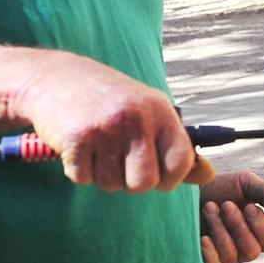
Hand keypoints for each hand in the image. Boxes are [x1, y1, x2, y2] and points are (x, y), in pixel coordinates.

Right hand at [14, 57, 215, 192]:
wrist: (55, 77)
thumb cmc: (108, 100)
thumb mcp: (149, 114)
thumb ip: (177, 146)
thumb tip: (208, 176)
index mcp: (160, 110)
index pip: (181, 162)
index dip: (170, 178)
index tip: (157, 174)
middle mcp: (136, 117)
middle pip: (144, 183)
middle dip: (131, 182)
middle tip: (120, 161)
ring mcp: (106, 128)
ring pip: (111, 185)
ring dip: (102, 175)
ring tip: (98, 147)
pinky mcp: (76, 138)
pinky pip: (82, 178)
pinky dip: (78, 169)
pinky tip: (78, 146)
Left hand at [197, 170, 263, 262]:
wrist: (185, 190)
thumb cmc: (219, 187)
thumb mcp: (244, 183)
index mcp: (257, 233)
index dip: (261, 226)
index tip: (249, 206)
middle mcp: (243, 249)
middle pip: (252, 251)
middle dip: (239, 226)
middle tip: (226, 205)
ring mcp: (224, 259)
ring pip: (232, 256)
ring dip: (220, 230)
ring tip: (209, 207)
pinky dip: (209, 254)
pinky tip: (202, 237)